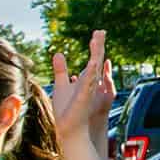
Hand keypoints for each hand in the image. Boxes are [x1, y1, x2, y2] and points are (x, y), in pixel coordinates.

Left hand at [50, 30, 115, 154]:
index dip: (96, 45)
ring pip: (94, 68)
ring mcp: (88, 89)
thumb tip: (58, 53)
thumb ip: (60, 70)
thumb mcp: (61, 85)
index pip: (93, 58)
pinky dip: (92, 73)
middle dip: (98, 45)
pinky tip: (93, 62)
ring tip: (97, 39)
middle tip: (101, 30)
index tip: (98, 32)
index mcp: (86, 79)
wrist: (70, 129)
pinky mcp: (84, 97)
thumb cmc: (67, 110)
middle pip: (96, 60)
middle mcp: (90, 82)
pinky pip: (89, 83)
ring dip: (96, 53)